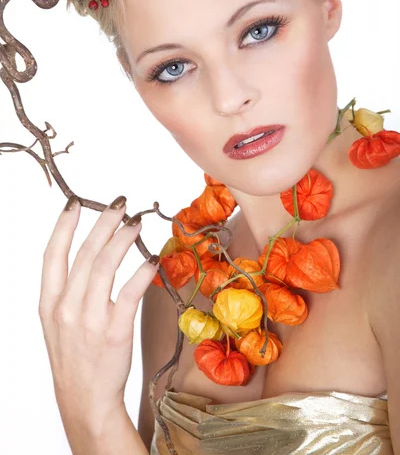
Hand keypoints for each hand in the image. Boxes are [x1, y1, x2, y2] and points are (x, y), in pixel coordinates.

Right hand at [38, 195, 159, 433]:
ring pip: (106, 266)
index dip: (63, 225)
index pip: (52, 254)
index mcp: (49, 303)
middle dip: (103, 223)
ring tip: (136, 223)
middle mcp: (66, 307)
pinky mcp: (115, 332)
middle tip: (119, 204)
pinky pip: (129, 294)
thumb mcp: (57, 323)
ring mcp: (90, 320)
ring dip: (123, 239)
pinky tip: (151, 259)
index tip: (75, 203)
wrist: (85, 399)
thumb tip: (90, 253)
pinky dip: (141, 273)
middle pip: (85, 254)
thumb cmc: (74, 357)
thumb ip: (67, 290)